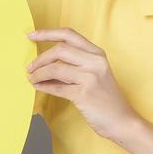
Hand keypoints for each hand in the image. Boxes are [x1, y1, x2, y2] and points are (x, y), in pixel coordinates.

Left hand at [26, 28, 144, 142]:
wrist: (122, 121)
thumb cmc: (106, 99)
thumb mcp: (95, 74)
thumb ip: (75, 65)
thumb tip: (45, 62)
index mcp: (97, 53)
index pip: (69, 34)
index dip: (47, 33)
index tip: (31, 35)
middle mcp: (95, 62)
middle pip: (59, 50)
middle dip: (40, 59)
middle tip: (30, 68)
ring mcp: (90, 77)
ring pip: (55, 69)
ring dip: (39, 74)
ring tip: (32, 79)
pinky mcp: (84, 94)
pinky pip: (56, 88)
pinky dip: (44, 87)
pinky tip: (38, 87)